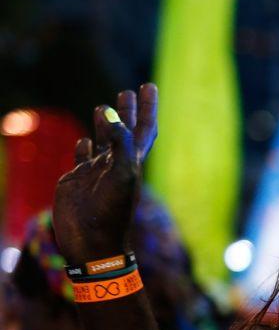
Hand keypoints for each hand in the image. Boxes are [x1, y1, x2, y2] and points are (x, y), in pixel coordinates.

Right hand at [52, 84, 157, 262]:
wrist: (92, 243)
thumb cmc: (111, 213)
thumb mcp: (121, 175)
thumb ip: (120, 143)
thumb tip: (111, 111)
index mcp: (133, 162)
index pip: (144, 129)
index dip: (148, 108)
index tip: (149, 85)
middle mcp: (117, 165)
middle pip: (125, 131)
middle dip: (128, 111)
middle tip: (128, 91)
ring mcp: (97, 173)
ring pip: (103, 142)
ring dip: (105, 124)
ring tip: (103, 107)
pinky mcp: (77, 182)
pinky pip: (83, 159)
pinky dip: (85, 147)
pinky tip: (85, 140)